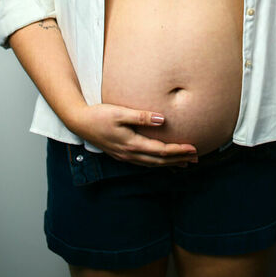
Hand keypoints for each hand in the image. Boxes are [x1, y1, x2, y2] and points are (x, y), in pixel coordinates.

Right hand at [72, 103, 198, 166]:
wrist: (79, 122)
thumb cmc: (99, 115)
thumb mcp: (121, 112)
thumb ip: (142, 116)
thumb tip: (162, 119)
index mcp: (132, 144)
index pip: (161, 151)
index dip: (178, 151)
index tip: (193, 148)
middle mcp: (130, 154)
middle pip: (159, 161)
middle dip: (178, 160)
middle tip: (196, 158)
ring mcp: (125, 156)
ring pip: (152, 164)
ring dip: (169, 163)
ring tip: (184, 162)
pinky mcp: (121, 154)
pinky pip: (144, 162)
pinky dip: (157, 162)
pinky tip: (162, 160)